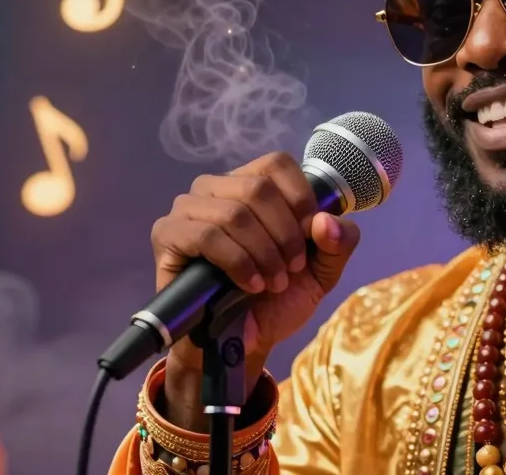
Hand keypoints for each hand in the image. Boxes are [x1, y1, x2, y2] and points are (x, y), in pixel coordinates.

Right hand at [150, 152, 360, 429]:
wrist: (244, 341)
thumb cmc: (279, 297)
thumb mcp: (323, 269)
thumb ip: (339, 241)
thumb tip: (325, 221)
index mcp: (254, 183)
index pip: (277, 164)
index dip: (301, 200)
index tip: (312, 237)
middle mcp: (217, 188)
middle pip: (258, 187)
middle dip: (285, 234)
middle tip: (292, 268)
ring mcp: (188, 209)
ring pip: (234, 212)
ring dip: (263, 252)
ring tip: (273, 283)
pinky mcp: (167, 235)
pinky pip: (205, 235)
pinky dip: (237, 262)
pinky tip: (249, 285)